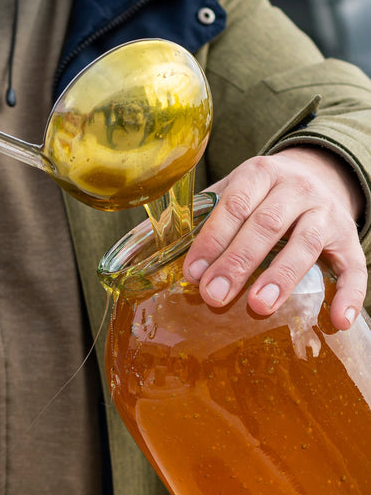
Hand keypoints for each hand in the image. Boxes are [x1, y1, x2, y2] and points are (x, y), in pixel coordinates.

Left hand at [183, 146, 366, 330]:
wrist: (316, 173)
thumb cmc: (258, 193)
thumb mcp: (228, 190)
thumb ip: (196, 217)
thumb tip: (145, 248)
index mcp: (259, 173)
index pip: (234, 206)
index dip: (212, 240)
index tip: (193, 272)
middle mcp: (296, 188)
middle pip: (266, 226)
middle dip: (238, 263)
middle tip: (215, 296)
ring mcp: (327, 212)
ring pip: (306, 244)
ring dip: (282, 277)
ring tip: (258, 306)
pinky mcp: (349, 237)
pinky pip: (355, 266)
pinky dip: (349, 294)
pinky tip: (337, 321)